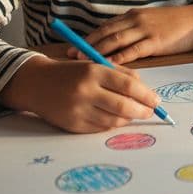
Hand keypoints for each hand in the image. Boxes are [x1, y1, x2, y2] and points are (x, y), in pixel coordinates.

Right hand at [0, 54, 160, 132]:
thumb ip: (121, 74)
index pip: (128, 85)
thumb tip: (146, 90)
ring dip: (129, 119)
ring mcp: (78, 110)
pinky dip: (113, 124)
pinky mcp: (73, 125)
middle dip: (142, 111)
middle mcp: (85, 91)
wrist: (36, 83)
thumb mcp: (94, 64)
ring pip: (114, 120)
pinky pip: (101, 128)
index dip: (146, 95)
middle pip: (124, 106)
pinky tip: (116, 118)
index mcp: (93, 72)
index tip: (156, 100)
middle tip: (150, 112)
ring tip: (133, 113)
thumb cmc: (71, 72)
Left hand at [76, 5, 192, 64]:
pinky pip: (134, 49)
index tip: (73, 46)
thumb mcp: (151, 21)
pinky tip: (110, 64)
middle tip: (71, 56)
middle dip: (87, 45)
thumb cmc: (175, 24)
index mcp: (133, 16)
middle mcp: (135, 20)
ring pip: (116, 40)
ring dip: (98, 51)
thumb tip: (117, 44)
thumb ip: (134, 29)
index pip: (106, 26)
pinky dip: (120, 57)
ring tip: (84, 61)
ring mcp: (145, 30)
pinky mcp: (156, 41)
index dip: (89, 37)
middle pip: (106, 32)